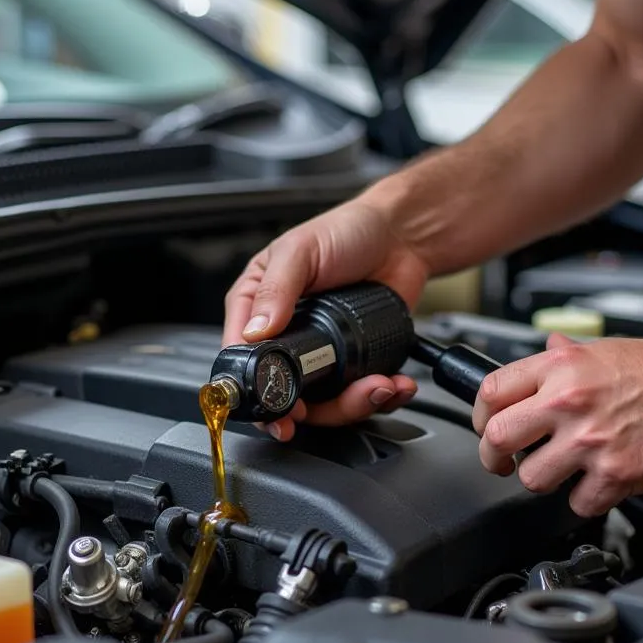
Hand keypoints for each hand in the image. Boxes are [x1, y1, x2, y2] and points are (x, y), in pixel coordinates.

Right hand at [222, 190, 426, 439]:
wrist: (401, 237)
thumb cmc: (345, 232)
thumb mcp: (300, 251)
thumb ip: (275, 290)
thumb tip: (255, 331)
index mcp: (256, 308)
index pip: (241, 360)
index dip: (256, 392)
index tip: (278, 410)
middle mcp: (285, 336)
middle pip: (283, 396)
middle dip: (312, 411)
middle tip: (336, 404)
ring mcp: (320, 355)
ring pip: (324, 405)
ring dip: (355, 405)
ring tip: (379, 386)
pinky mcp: (353, 363)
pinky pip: (359, 397)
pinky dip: (381, 399)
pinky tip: (394, 385)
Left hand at [473, 332, 642, 516]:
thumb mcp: (598, 349)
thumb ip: (561, 355)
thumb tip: (543, 348)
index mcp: (557, 368)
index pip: (489, 392)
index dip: (479, 416)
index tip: (486, 428)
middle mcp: (567, 401)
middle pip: (496, 438)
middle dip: (492, 457)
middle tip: (502, 462)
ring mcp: (590, 439)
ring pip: (531, 478)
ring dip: (542, 480)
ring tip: (560, 469)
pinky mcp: (616, 472)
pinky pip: (578, 502)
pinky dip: (585, 499)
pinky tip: (596, 482)